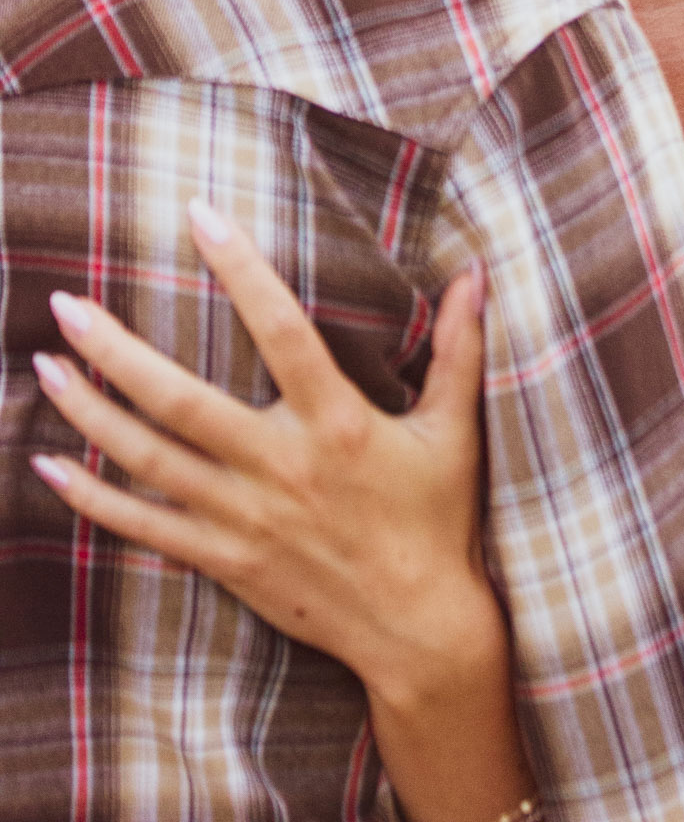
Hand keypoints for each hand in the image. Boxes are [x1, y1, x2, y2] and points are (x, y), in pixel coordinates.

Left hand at [31, 200, 505, 707]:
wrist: (419, 630)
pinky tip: (47, 468)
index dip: (241, 270)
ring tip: (44, 365)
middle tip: (65, 304)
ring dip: (89, 413)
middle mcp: (280, 467)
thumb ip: (461, 346)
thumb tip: (477, 270)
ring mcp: (244, 518)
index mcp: (338, 423)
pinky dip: (92, 499)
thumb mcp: (456, 429)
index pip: (282, 329)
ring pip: (149, 460)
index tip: (199, 215)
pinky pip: (145, 526)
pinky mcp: (224, 559)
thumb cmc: (441, 520)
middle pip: (181, 402)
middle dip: (116, 352)